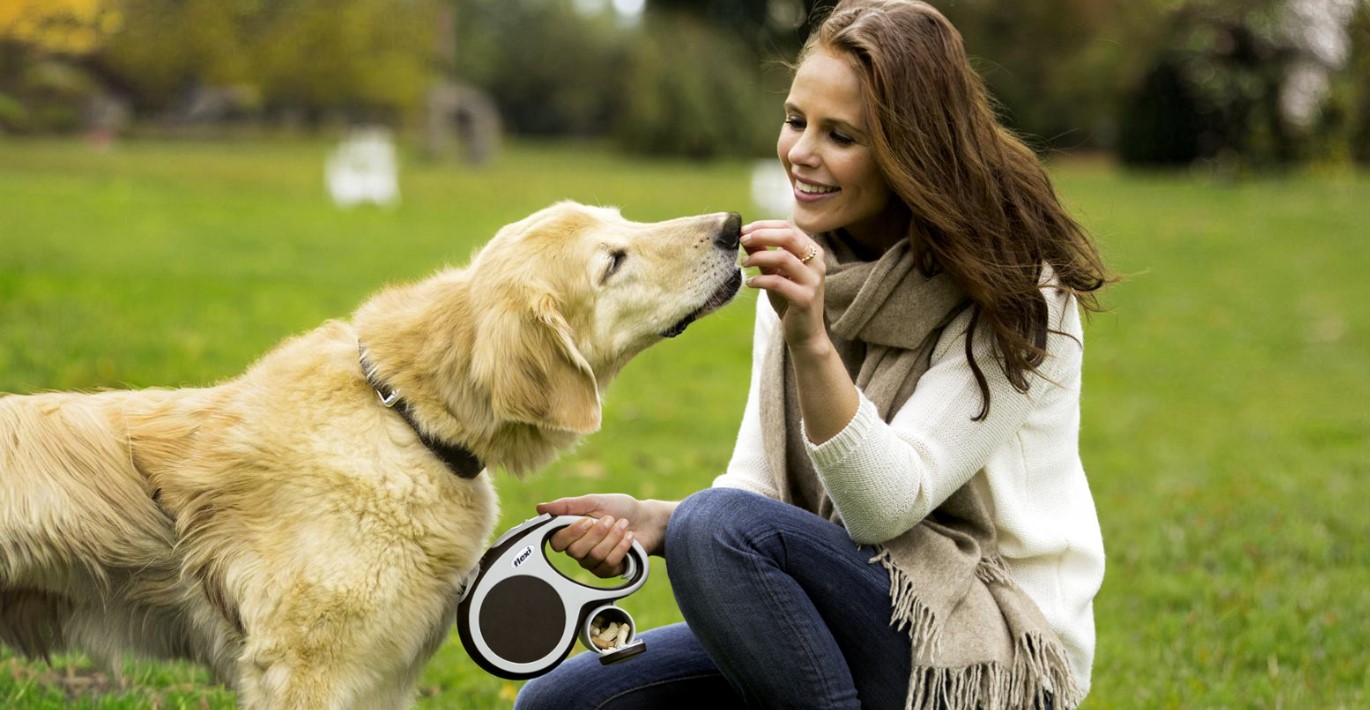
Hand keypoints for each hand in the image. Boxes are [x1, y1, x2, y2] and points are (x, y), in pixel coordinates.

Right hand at [536, 494, 672, 577]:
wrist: (647, 520)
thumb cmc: (620, 508)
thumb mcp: (594, 501)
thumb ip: (568, 505)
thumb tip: (540, 507)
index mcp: (571, 531)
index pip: (557, 542)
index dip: (571, 533)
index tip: (587, 520)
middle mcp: (579, 549)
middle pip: (576, 551)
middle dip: (598, 533)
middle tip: (610, 519)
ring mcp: (593, 562)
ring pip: (594, 556)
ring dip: (613, 537)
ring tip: (623, 525)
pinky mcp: (608, 571)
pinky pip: (609, 564)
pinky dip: (621, 547)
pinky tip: (629, 538)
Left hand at [740, 220, 829, 356]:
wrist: (806, 334)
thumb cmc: (789, 301)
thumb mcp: (774, 273)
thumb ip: (763, 255)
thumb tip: (745, 237)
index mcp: (812, 252)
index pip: (788, 227)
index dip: (763, 225)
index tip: (743, 231)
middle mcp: (817, 263)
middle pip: (788, 235)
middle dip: (761, 234)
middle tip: (741, 240)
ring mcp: (813, 280)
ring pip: (784, 257)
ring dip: (758, 256)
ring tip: (744, 263)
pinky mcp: (805, 298)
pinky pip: (778, 282)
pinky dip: (760, 280)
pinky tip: (750, 283)